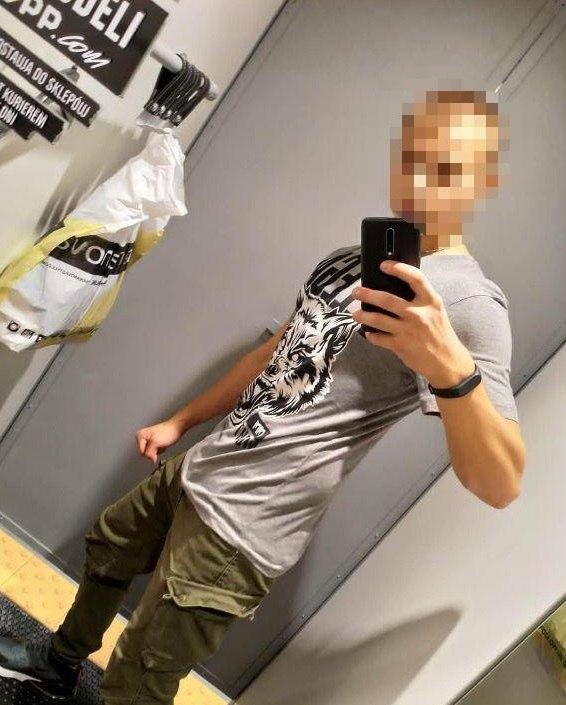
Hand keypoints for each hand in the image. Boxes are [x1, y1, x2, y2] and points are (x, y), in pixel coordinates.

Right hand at [135, 418, 184, 463]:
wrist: (177, 428)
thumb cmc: (168, 432)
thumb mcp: (155, 443)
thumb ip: (150, 453)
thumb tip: (151, 460)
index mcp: (140, 435)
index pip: (142, 452)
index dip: (150, 452)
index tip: (156, 448)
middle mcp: (142, 437)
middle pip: (145, 453)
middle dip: (153, 452)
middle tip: (159, 445)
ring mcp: (148, 440)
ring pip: (150, 453)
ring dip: (157, 451)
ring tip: (162, 444)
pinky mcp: (154, 442)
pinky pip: (155, 451)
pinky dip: (160, 450)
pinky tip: (163, 444)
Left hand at [352, 260, 475, 386]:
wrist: (447, 362)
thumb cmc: (440, 334)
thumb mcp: (435, 311)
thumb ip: (419, 300)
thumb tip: (395, 289)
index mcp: (431, 301)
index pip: (415, 278)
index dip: (399, 269)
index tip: (383, 265)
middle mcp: (419, 314)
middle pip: (387, 299)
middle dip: (367, 294)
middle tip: (356, 292)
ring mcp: (408, 330)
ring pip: (377, 319)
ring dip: (363, 315)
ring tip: (355, 313)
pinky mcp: (400, 345)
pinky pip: (379, 338)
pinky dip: (372, 335)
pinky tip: (369, 333)